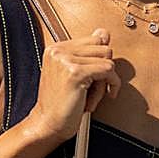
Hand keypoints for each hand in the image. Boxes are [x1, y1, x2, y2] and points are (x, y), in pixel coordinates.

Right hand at [28, 28, 120, 143]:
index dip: (100, 60)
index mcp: (56, 48)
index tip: (94, 79)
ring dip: (106, 80)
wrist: (47, 125)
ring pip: (107, 58)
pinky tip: (98, 99)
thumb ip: (87, 53)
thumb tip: (104, 32)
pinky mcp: (75, 73)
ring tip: (90, 96)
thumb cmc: (61, 104)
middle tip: (92, 90)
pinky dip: (111, 85)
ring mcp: (66, 60)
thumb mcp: (73, 74)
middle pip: (103, 47)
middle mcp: (59, 50)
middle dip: (104, 69)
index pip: (95, 39)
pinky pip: (108, 70)